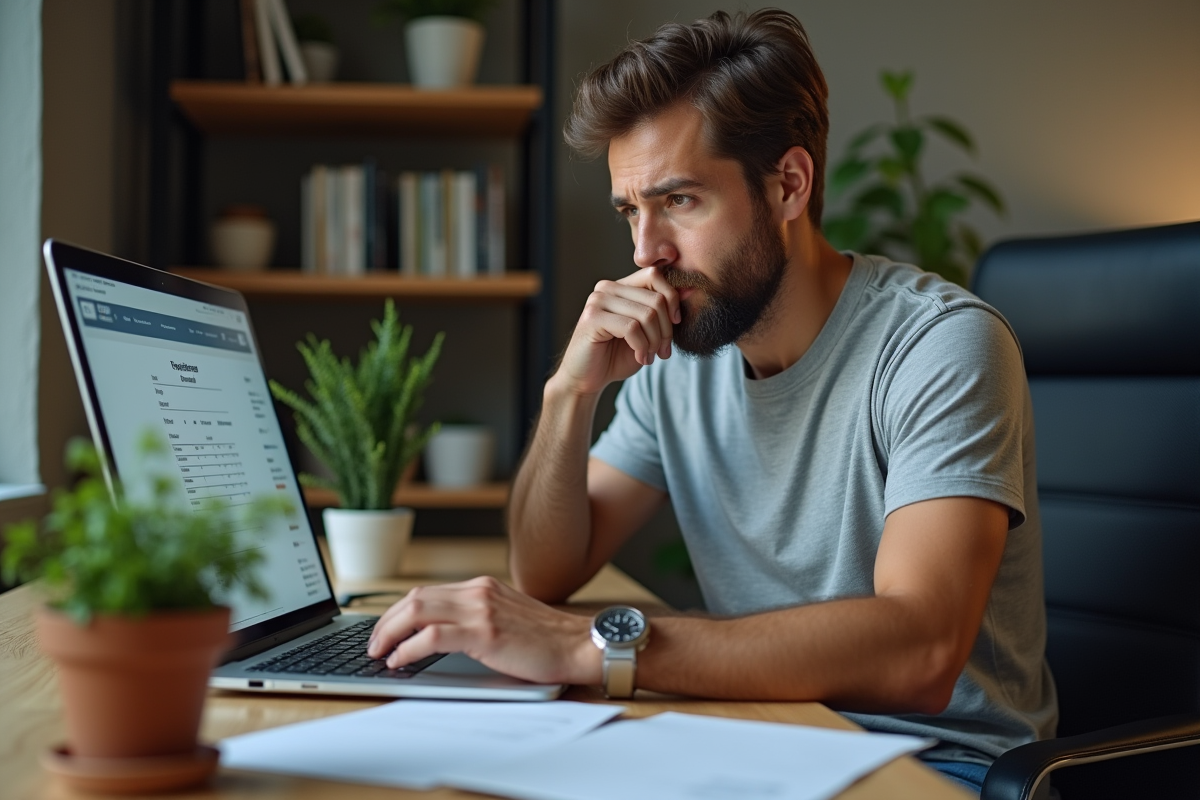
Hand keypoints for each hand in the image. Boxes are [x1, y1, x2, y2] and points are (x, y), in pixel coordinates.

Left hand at [365, 576, 601, 685]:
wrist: (579, 644)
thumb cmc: (547, 640)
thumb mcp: (507, 616)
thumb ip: (478, 617)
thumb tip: (441, 635)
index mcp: (482, 587)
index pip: (426, 593)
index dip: (397, 612)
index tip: (384, 631)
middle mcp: (478, 591)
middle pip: (414, 598)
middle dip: (385, 622)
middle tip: (373, 644)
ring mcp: (480, 609)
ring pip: (416, 611)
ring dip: (389, 633)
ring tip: (379, 653)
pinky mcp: (484, 632)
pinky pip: (431, 636)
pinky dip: (407, 649)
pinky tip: (400, 662)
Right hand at [554, 267, 680, 396]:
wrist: (587, 380)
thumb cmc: (616, 356)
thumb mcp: (648, 332)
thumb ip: (664, 312)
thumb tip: (690, 290)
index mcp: (621, 286)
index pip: (655, 275)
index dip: (672, 299)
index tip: (676, 324)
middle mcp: (607, 288)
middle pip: (656, 298)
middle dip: (666, 330)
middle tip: (663, 351)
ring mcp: (598, 301)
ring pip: (646, 314)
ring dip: (655, 341)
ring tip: (650, 356)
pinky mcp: (592, 318)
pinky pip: (631, 328)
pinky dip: (641, 346)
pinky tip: (640, 357)